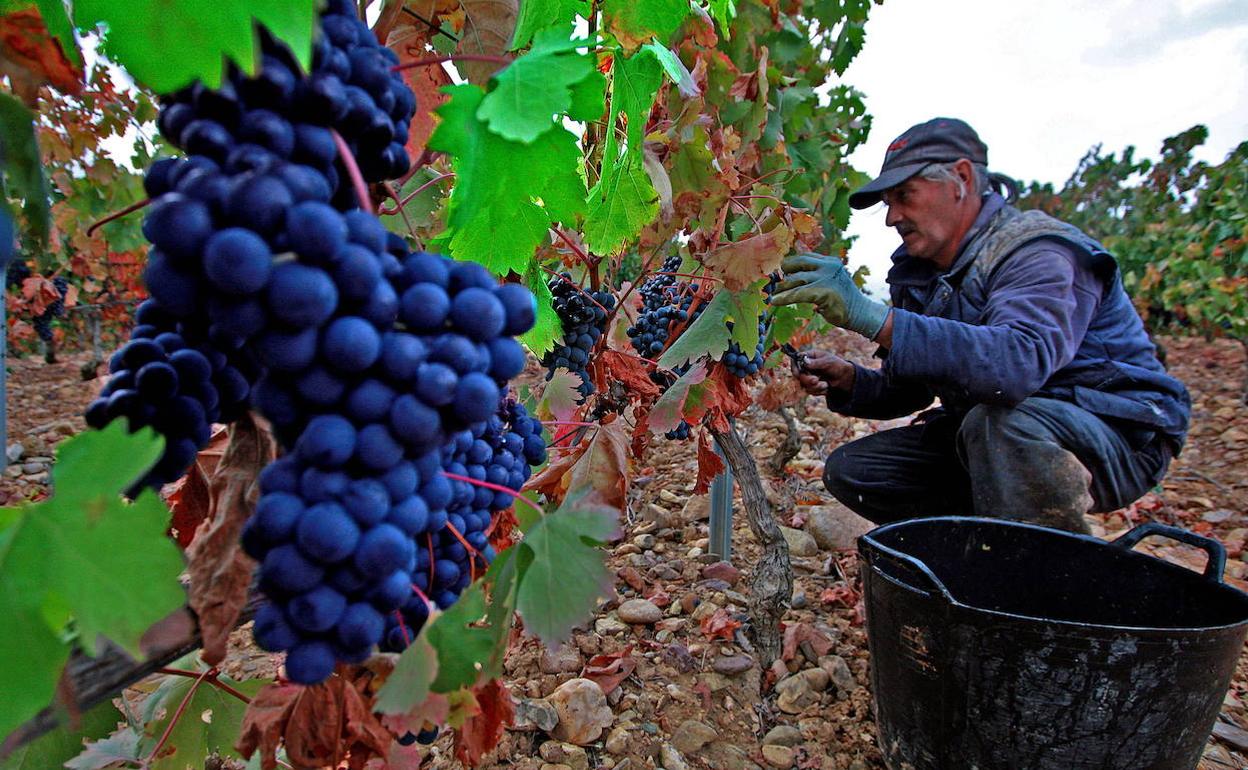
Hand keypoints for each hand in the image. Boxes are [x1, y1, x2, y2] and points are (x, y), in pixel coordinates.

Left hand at [771, 253, 889, 339]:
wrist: (860, 313)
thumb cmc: (841, 299)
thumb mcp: (830, 280)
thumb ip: (815, 273)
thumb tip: (791, 269)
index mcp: (829, 262)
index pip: (804, 256)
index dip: (790, 263)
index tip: (781, 271)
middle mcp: (828, 266)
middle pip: (798, 263)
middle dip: (784, 272)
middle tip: (776, 283)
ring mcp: (826, 278)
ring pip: (796, 279)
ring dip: (782, 288)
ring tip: (774, 294)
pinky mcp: (823, 292)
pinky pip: (798, 294)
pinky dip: (784, 298)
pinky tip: (775, 301)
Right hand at [791, 349, 853, 395]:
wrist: (844, 378)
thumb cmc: (837, 365)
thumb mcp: (828, 361)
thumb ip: (816, 362)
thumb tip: (805, 362)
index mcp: (809, 357)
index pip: (796, 360)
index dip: (795, 367)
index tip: (798, 373)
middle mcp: (806, 367)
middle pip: (798, 375)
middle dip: (807, 379)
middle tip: (816, 380)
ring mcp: (808, 376)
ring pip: (803, 385)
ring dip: (815, 387)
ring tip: (826, 384)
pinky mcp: (811, 386)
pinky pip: (810, 391)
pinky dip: (819, 391)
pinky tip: (826, 387)